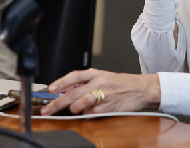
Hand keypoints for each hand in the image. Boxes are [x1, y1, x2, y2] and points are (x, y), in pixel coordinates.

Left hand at [39, 68, 160, 115]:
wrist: (141, 88)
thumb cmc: (120, 83)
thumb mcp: (102, 76)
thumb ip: (84, 82)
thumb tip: (65, 88)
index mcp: (95, 74)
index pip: (73, 76)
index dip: (60, 83)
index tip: (50, 90)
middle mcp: (98, 83)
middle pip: (73, 94)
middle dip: (57, 104)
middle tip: (47, 110)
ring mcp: (104, 96)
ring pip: (81, 105)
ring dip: (74, 109)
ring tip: (74, 109)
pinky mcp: (109, 108)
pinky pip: (92, 114)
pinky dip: (87, 115)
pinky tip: (89, 111)